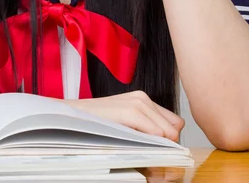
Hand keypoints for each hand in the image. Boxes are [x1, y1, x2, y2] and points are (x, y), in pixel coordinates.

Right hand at [66, 90, 184, 141]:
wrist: (73, 117)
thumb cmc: (97, 124)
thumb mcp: (126, 124)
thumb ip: (147, 128)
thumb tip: (168, 143)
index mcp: (142, 99)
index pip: (175, 122)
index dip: (168, 137)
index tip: (157, 147)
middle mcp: (142, 98)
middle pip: (175, 128)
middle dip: (167, 142)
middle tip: (148, 149)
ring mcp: (137, 102)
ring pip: (169, 132)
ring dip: (159, 143)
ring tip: (139, 145)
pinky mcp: (131, 111)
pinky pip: (157, 132)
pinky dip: (153, 142)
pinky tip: (138, 144)